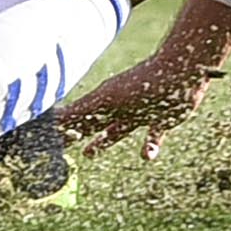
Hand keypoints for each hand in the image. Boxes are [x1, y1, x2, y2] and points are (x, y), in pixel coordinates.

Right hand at [53, 47, 224, 162]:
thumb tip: (53, 120)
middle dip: (79, 133)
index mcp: (106, 100)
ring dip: (103, 141)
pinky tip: (146, 156)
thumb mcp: (107, 101)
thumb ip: (81, 112)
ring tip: (89, 153)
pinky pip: (153, 137)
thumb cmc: (141, 85)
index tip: (50, 137)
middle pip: (94, 123)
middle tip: (64, 144)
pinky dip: (149, 147)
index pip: (79, 115)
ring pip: (117, 130)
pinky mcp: (162, 120)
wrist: (180, 73)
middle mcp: (121, 106)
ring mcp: (141, 112)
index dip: (65, 126)